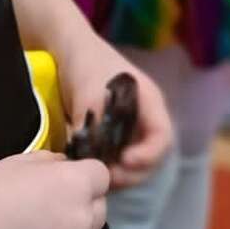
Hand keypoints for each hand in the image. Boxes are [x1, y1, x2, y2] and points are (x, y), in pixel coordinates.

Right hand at [0, 152, 108, 228]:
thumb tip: (67, 167)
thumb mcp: (22, 161)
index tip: (66, 184)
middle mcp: (84, 221)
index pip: (101, 177)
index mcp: (76, 185)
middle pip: (99, 210)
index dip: (84, 178)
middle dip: (81, 206)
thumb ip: (53, 162)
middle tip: (51, 210)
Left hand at [56, 35, 172, 190]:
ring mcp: (130, 128)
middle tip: (108, 178)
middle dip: (133, 172)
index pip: (162, 137)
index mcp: (149, 102)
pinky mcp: (114, 136)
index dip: (148, 155)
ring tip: (99, 178)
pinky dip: (110, 168)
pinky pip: (119, 158)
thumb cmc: (85, 66)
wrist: (67, 51)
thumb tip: (89, 163)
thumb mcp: (88, 96)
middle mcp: (145, 118)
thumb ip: (91, 129)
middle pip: (152, 157)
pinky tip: (92, 171)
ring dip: (121, 174)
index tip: (124, 160)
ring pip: (136, 162)